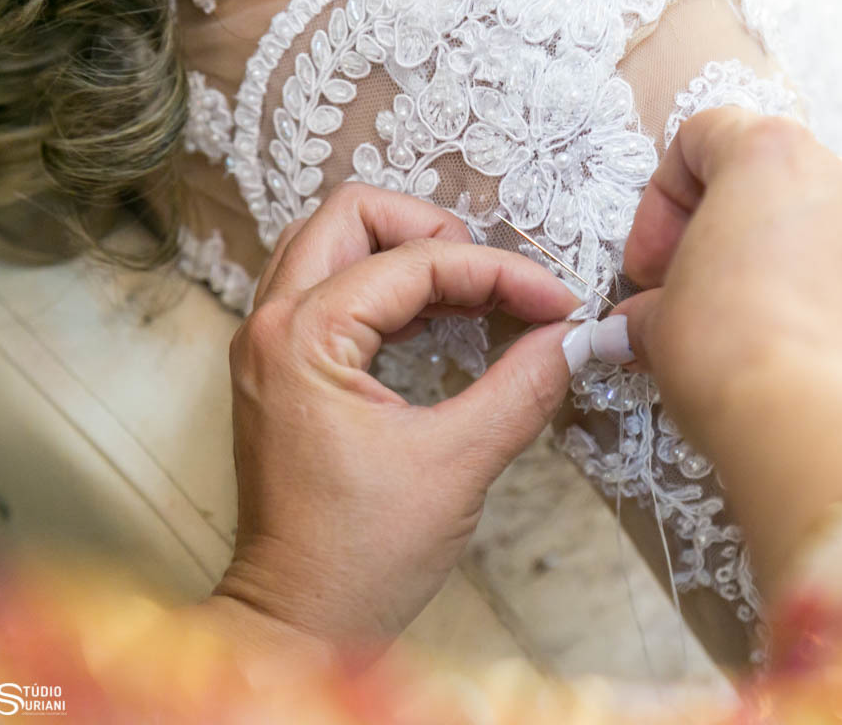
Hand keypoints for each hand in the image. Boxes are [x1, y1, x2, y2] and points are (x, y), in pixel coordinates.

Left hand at [211, 184, 576, 649]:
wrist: (299, 624)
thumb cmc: (360, 557)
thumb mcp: (460, 464)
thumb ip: (523, 386)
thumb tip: (573, 335)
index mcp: (302, 338)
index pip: (416, 261)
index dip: (500, 272)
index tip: (558, 302)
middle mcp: (270, 325)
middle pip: (352, 215)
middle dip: (435, 229)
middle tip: (496, 277)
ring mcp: (268, 346)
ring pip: (334, 244)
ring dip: (407, 253)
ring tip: (474, 295)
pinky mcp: (282, 372)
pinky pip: (331, 291)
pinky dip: (389, 290)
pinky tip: (442, 322)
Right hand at [616, 109, 841, 425]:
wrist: (823, 435)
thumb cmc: (732, 357)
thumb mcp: (660, 324)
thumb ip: (652, 308)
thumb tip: (640, 327)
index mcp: (774, 157)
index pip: (705, 137)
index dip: (663, 201)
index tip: (650, 265)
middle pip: (779, 188)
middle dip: (733, 240)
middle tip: (698, 301)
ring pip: (839, 239)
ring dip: (796, 276)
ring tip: (761, 342)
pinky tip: (816, 366)